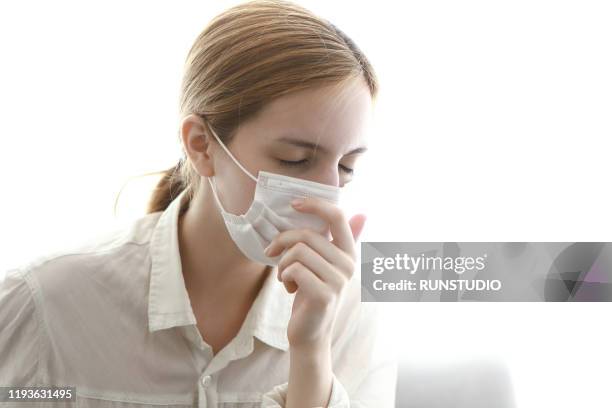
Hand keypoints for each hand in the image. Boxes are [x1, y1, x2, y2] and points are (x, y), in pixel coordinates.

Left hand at [263, 196, 365, 348]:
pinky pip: (294, 270)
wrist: (309, 333)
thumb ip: (340, 240)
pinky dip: (283, 277)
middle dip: (282, 242)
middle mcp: (348, 265)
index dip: (315, 205)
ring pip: (298, 253)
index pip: (338, 217)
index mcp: (349, 252)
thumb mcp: (326, 264)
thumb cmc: (312, 293)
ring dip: (282, 264)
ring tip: (284, 276)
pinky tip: (288, 288)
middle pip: (307, 235)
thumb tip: (363, 214)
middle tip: (272, 252)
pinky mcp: (323, 295)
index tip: (294, 204)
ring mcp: (338, 281)